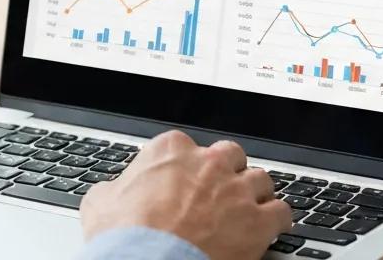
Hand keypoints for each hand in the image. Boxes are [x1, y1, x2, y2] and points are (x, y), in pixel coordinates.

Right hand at [80, 130, 291, 259]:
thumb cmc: (125, 236)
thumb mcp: (100, 203)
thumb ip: (115, 189)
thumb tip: (111, 194)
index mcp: (171, 150)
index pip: (187, 146)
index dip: (187, 167)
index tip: (185, 180)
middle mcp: (209, 163)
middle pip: (230, 156)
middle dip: (226, 172)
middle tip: (219, 192)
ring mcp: (237, 190)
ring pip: (260, 179)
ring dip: (255, 193)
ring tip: (248, 208)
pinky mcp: (258, 221)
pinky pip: (282, 211)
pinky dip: (278, 219)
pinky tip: (271, 226)